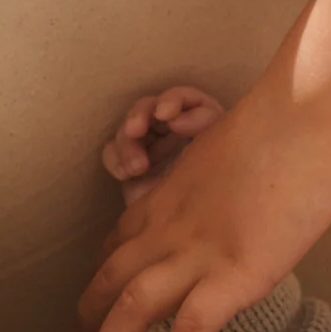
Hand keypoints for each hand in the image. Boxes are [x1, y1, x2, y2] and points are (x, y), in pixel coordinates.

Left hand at [72, 84, 330, 331]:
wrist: (299, 120)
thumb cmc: (281, 130)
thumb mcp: (228, 162)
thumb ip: (218, 196)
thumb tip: (238, 218)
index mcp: (164, 201)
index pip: (116, 248)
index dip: (99, 282)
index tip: (94, 307)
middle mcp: (166, 231)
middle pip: (105, 285)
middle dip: (84, 328)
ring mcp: (195, 254)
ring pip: (127, 312)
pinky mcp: (231, 275)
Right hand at [102, 85, 225, 205]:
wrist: (194, 232)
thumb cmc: (216, 193)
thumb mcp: (217, 156)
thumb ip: (205, 128)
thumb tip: (176, 120)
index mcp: (202, 124)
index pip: (186, 99)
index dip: (174, 100)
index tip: (166, 116)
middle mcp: (175, 131)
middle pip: (149, 107)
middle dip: (140, 115)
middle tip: (135, 130)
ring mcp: (151, 147)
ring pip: (128, 128)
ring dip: (127, 143)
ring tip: (136, 168)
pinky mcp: (131, 165)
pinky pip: (113, 151)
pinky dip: (115, 159)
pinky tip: (126, 175)